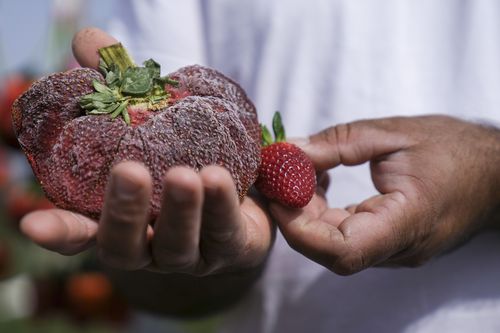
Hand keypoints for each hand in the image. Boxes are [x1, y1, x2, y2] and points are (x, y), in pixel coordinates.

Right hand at [20, 28, 273, 275]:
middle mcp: (149, 245)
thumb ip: (121, 87)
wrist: (245, 184)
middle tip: (129, 171)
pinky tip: (218, 177)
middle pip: (126, 245)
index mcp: (122, 221)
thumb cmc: (186, 152)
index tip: (32, 223)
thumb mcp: (153, 121)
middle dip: (125, 211)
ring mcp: (190, 253)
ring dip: (180, 210)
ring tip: (184, 174)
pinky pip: (226, 233)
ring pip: (178, 244)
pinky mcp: (232, 248)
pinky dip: (221, 206)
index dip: (58, 231)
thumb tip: (89, 41)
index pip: (81, 234)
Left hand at [271, 116, 499, 274]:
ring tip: (298, 173)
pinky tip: (318, 183)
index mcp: (407, 222)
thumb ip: (338, 143)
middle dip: (294, 215)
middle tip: (278, 176)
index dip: (299, 228)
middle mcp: (399, 248)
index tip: (276, 194)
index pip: (342, 251)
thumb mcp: (393, 134)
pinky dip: (323, 212)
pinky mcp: (390, 243)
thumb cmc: (455, 148)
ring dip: (307, 213)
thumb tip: (289, 152)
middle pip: (330, 250)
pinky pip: (347, 235)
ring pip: (334, 245)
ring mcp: (395, 250)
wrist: (496, 172)